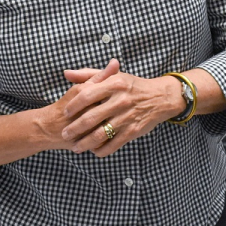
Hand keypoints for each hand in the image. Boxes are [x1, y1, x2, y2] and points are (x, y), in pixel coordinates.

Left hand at [58, 60, 185, 156]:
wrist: (160, 97)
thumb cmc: (132, 86)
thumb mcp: (113, 76)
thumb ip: (89, 75)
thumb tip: (66, 74)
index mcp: (114, 84)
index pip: (87, 95)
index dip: (73, 106)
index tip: (65, 113)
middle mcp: (120, 100)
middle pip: (91, 117)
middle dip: (75, 128)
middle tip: (65, 134)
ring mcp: (127, 116)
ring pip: (101, 134)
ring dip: (85, 143)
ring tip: (76, 147)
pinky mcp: (133, 130)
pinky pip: (114, 144)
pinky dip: (102, 150)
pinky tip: (95, 151)